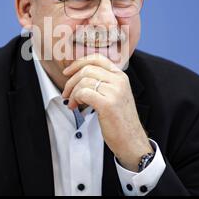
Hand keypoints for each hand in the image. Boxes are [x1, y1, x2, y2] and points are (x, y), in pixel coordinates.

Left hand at [61, 54, 152, 171]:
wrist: (131, 141)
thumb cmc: (120, 121)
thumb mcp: (114, 95)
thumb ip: (102, 83)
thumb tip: (78, 76)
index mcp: (120, 76)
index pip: (97, 58)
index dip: (79, 62)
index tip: (67, 72)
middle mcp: (119, 81)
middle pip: (87, 69)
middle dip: (71, 81)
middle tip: (66, 93)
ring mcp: (114, 91)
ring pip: (84, 81)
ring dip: (73, 92)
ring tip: (72, 103)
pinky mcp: (108, 104)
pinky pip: (84, 93)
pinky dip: (76, 98)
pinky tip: (76, 106)